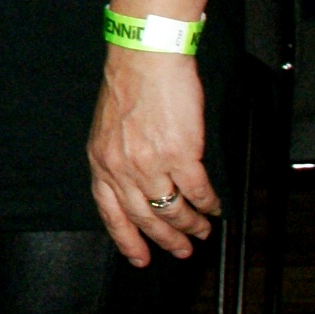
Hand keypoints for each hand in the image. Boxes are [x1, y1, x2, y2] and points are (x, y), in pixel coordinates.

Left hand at [88, 48, 217, 264]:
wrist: (145, 56)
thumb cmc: (130, 84)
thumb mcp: (108, 128)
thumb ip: (117, 158)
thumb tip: (134, 184)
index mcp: (101, 160)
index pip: (110, 212)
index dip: (126, 239)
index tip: (139, 257)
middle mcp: (121, 167)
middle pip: (144, 218)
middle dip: (165, 240)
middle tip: (181, 251)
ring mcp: (150, 163)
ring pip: (172, 211)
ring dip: (190, 226)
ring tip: (201, 232)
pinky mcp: (180, 154)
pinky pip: (197, 192)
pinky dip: (208, 204)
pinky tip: (214, 208)